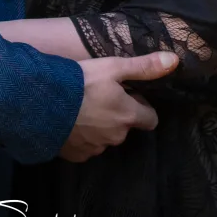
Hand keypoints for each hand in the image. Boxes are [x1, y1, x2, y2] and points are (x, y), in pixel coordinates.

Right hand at [59, 51, 178, 162]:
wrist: (42, 102)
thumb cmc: (81, 81)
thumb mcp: (113, 67)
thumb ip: (143, 66)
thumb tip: (174, 60)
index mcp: (127, 116)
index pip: (150, 119)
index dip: (142, 107)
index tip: (129, 95)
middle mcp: (116, 137)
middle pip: (125, 127)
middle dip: (117, 115)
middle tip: (100, 97)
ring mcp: (95, 148)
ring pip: (105, 137)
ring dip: (99, 125)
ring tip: (82, 108)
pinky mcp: (76, 155)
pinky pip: (86, 147)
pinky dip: (81, 136)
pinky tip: (69, 121)